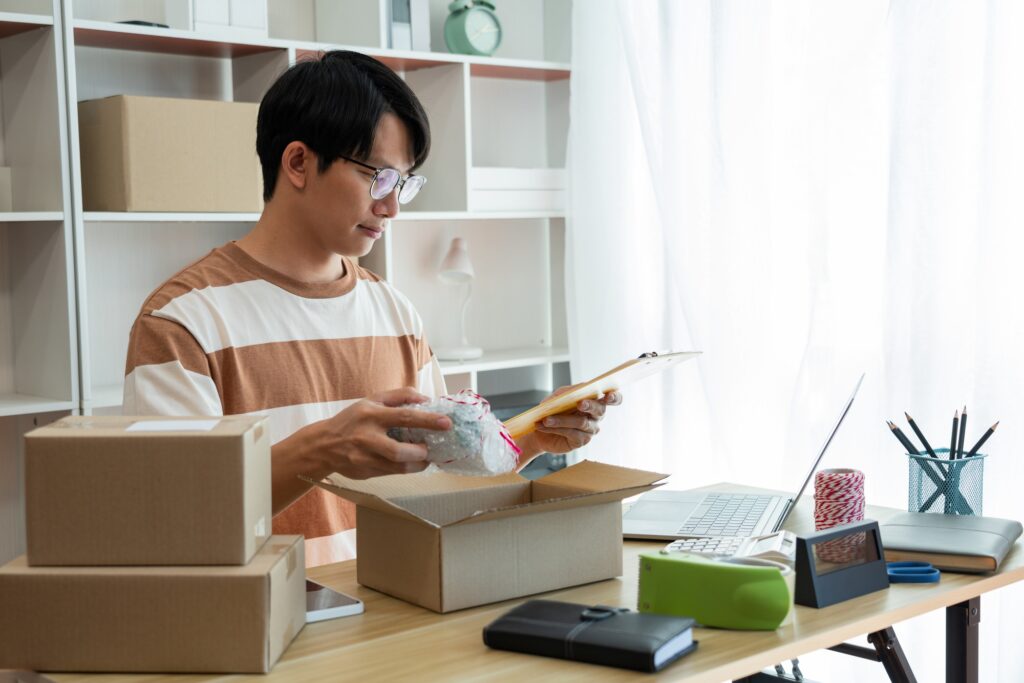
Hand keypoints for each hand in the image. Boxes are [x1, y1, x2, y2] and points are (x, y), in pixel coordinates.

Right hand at [308, 387, 450, 479]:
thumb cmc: (353, 419)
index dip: (428, 420)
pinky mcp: (365, 472)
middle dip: (421, 452)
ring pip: (398, 467)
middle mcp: (366, 437)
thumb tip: (426, 399)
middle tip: (430, 448)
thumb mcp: (372, 401)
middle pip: (399, 450)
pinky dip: (406, 468)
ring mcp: (364, 458)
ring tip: (424, 458)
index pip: (404, 416)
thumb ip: (400, 396)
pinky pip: (392, 473)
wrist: (323, 445)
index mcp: (371, 415)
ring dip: (418, 464)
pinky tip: (412, 462)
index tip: (446, 423)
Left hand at [520, 387, 622, 455]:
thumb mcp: (559, 396)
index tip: (609, 395)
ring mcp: (591, 429)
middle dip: (590, 405)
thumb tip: (581, 388)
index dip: (614, 397)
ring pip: (581, 422)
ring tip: (546, 419)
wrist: (539, 426)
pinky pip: (571, 433)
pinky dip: (556, 428)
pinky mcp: (581, 441)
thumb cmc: (552, 409)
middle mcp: (596, 416)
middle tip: (580, 403)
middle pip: (600, 410)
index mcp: (595, 401)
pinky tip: (544, 426)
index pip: (614, 399)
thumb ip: (570, 391)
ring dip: (562, 419)